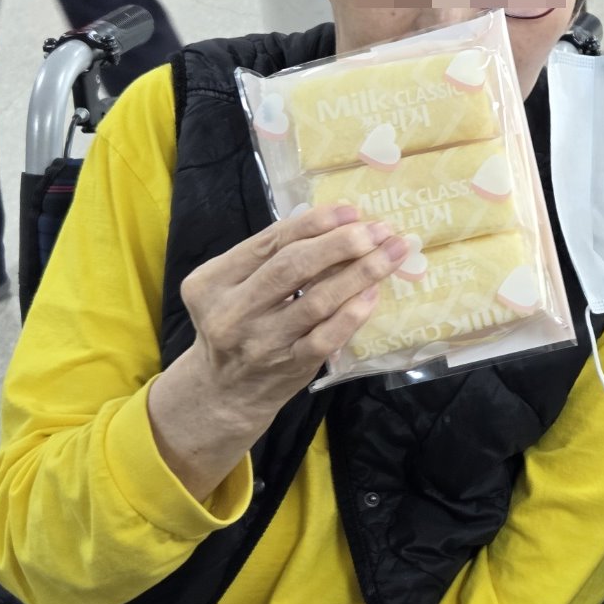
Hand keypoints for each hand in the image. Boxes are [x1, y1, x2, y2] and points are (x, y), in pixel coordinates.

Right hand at [147, 203, 410, 492]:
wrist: (224, 392)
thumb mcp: (232, 288)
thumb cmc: (237, 326)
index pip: (268, 242)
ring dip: (359, 273)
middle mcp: (231, 311)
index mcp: (212, 281)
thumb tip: (335, 224)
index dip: (313, 223)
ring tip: (390, 254)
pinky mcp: (289, 366)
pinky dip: (352, 313)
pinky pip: (326, 337)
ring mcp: (261, 342)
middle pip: (292, 266)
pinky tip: (373, 293)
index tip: (350, 210)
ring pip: (316, 300)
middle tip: (378, 230)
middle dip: (340, 243)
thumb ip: (268, 259)